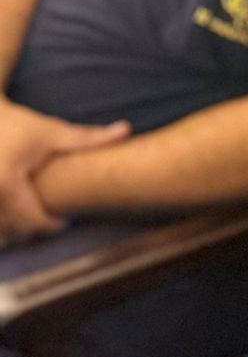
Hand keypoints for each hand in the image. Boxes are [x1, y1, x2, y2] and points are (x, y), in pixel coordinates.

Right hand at [0, 101, 129, 239]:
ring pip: (0, 231)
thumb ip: (88, 138)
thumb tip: (127, 130)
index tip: (65, 220)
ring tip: (34, 212)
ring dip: (17, 229)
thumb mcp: (52, 132)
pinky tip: (16, 210)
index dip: (51, 225)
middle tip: (52, 217)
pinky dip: (4, 222)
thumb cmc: (18, 125)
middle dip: (35, 229)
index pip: (33, 222)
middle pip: (15, 231)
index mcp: (6, 184)